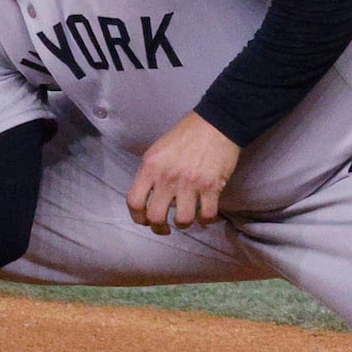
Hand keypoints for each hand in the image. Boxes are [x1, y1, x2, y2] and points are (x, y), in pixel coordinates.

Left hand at [127, 112, 240, 234]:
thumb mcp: (158, 149)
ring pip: (183, 220)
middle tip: (163, 228)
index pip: (134, 201)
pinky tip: (204, 217)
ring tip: (185, 219)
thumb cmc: (187, 134)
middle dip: (158, 228)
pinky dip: (205, 220)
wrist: (217, 123)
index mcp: (151, 167)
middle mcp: (168, 177)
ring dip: (183, 224)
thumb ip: (150, 172)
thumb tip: (148, 196)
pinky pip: (207, 214)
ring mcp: (191, 183)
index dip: (137, 217)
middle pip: (156, 217)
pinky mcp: (212, 187)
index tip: (143, 220)